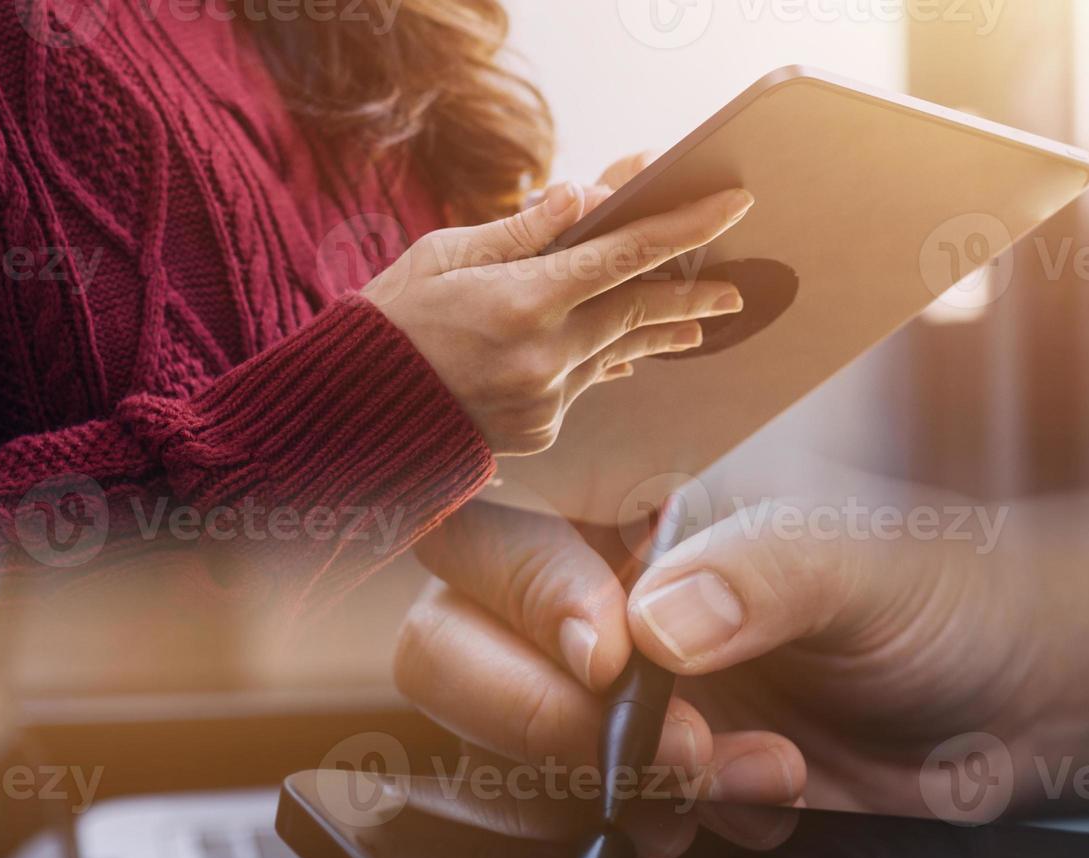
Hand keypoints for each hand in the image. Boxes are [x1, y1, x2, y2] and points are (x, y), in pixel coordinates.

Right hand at [365, 177, 748, 455]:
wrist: (354, 414)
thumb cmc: (393, 320)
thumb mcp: (445, 255)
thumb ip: (523, 229)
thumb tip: (585, 196)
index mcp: (524, 299)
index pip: (626, 254)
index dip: (686, 227)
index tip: (732, 205)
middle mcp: (546, 354)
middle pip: (641, 311)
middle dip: (694, 296)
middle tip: (734, 289)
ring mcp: (547, 399)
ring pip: (618, 351)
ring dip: (658, 332)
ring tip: (697, 323)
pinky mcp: (542, 430)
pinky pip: (585, 385)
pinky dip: (598, 361)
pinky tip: (618, 352)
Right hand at [397, 481, 1035, 813]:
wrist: (1023, 708)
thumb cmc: (950, 593)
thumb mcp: (868, 563)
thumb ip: (759, 573)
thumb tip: (646, 625)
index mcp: (622, 506)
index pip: (482, 530)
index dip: (520, 596)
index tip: (614, 659)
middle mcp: (590, 597)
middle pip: (449, 653)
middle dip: (549, 721)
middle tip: (685, 750)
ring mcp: (603, 703)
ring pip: (493, 755)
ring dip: (611, 791)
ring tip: (756, 777)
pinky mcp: (639, 789)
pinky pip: (565, 831)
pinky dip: (647, 841)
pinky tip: (757, 811)